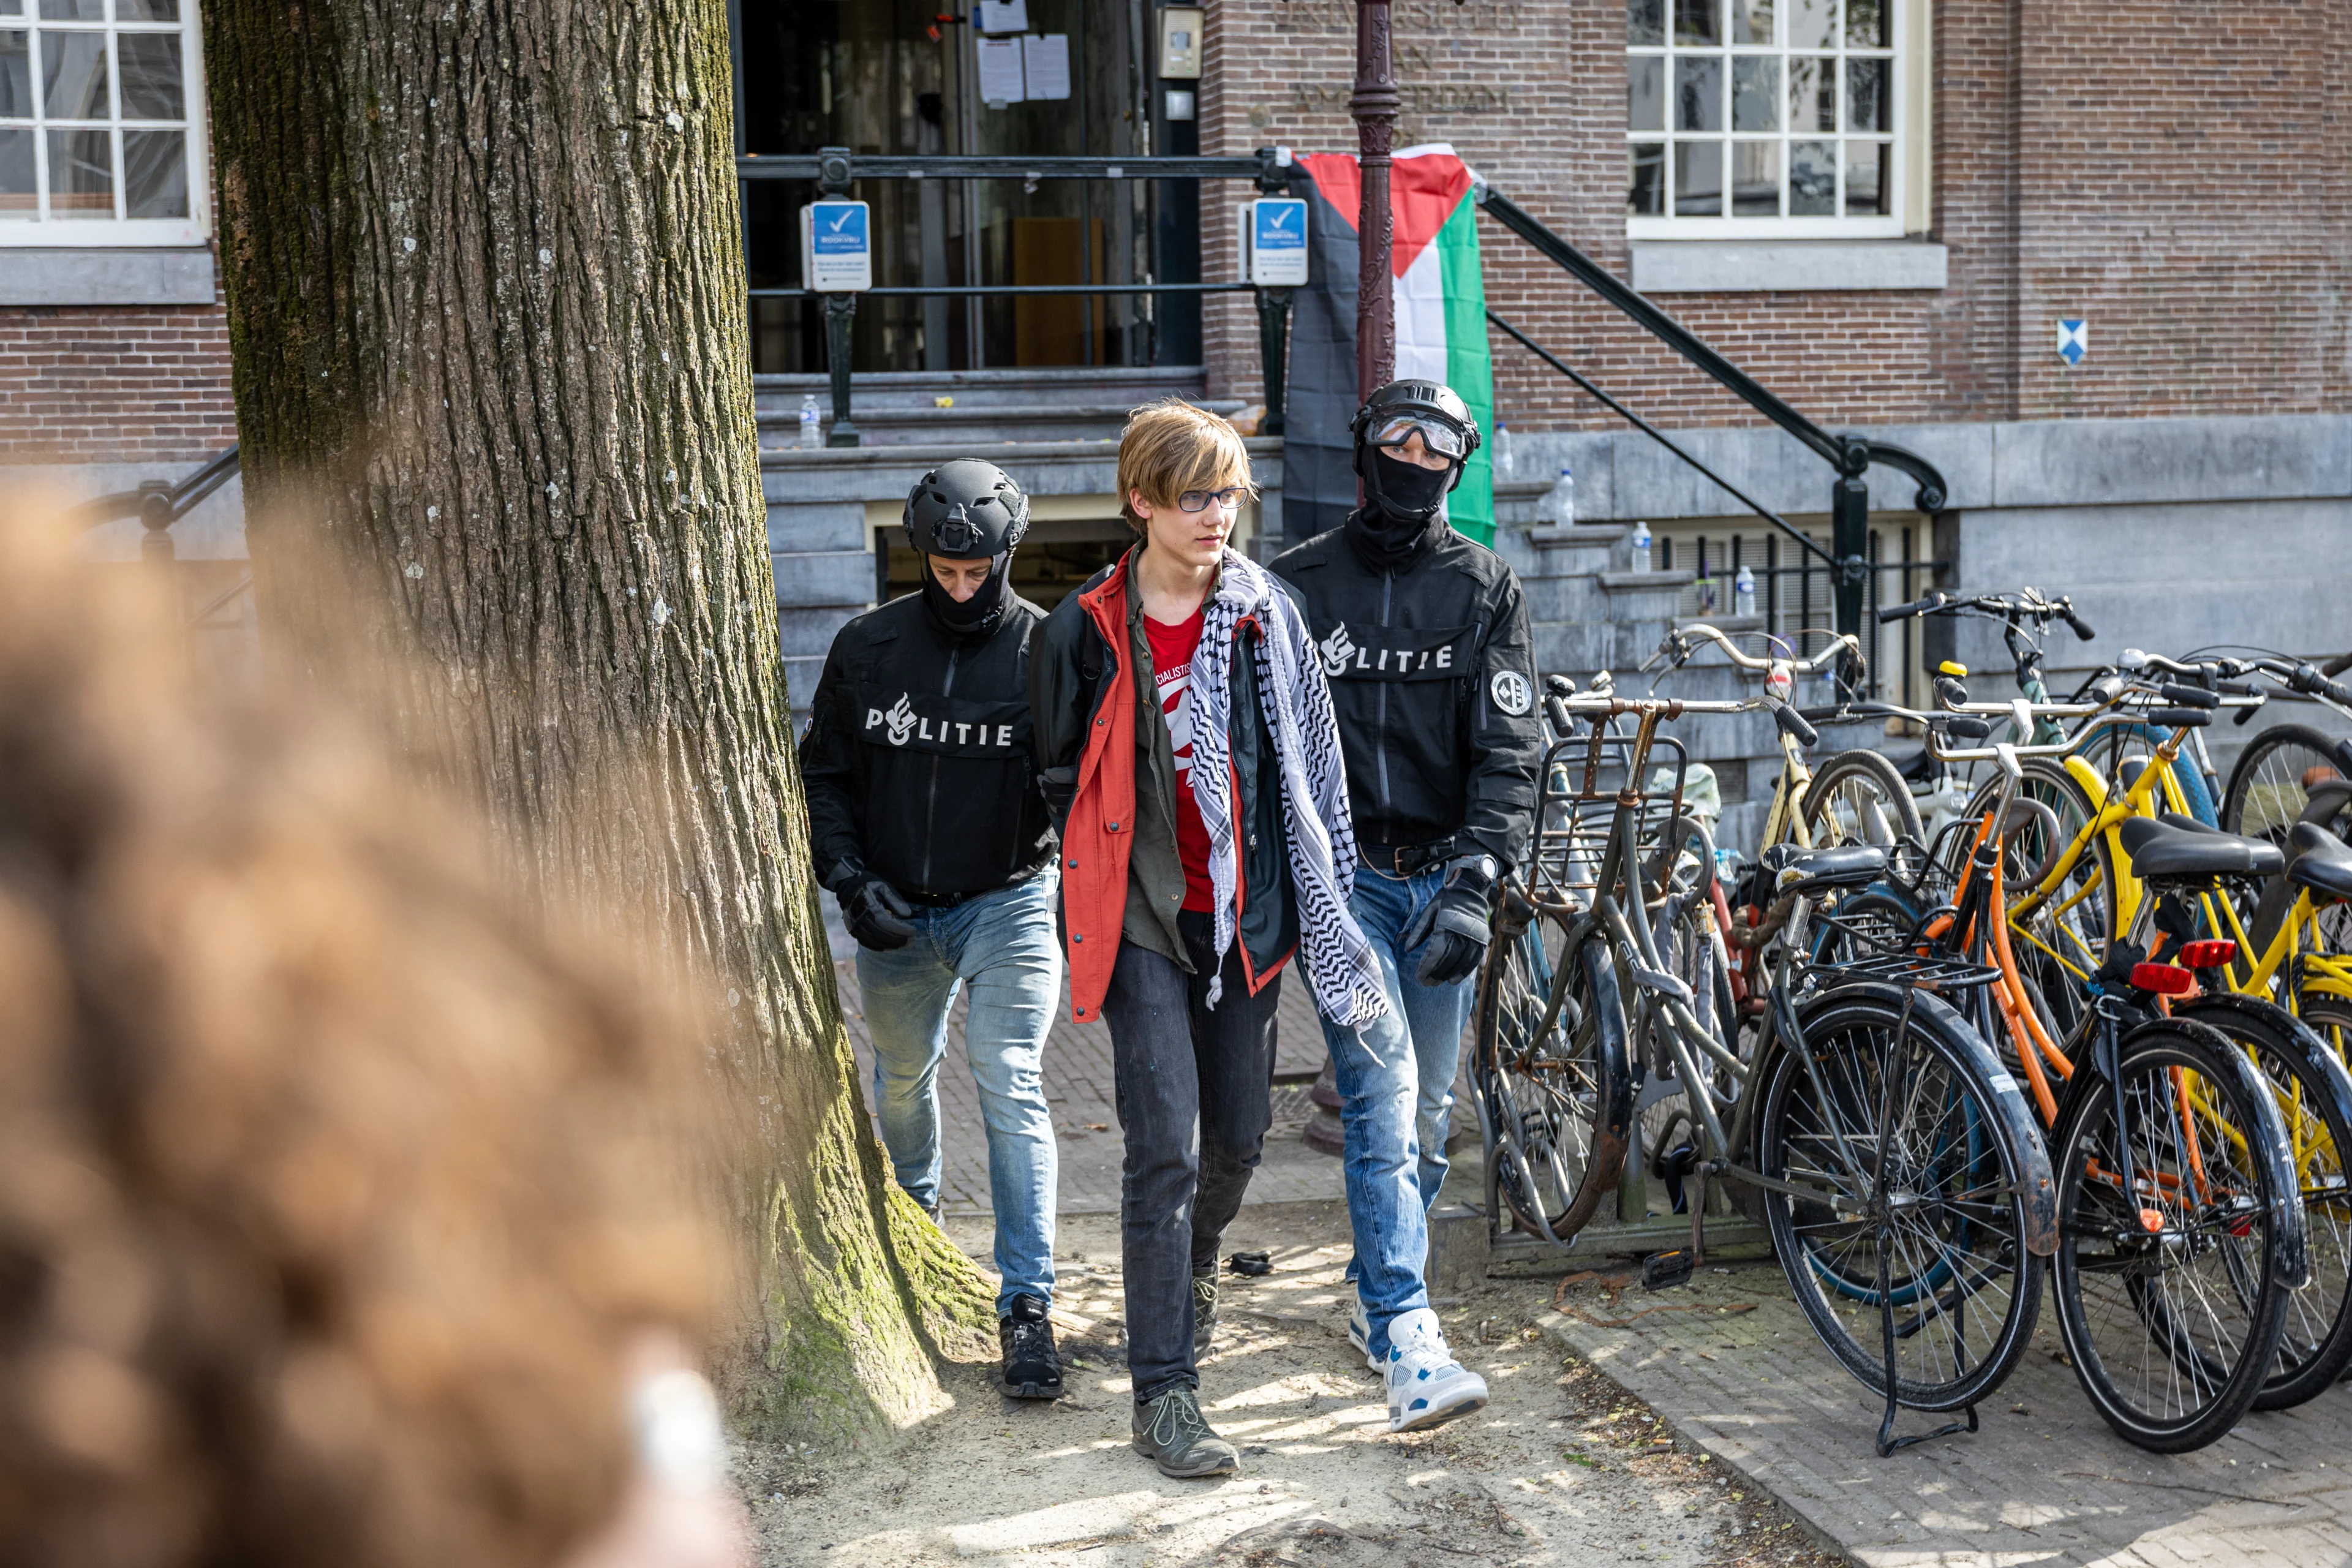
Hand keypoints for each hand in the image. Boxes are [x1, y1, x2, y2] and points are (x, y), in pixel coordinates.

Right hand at [839, 873, 917, 949]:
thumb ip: (895, 900)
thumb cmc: (868, 884)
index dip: (902, 930)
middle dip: (899, 940)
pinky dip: (881, 947)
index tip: (914, 931)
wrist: (847, 886)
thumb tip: (908, 914)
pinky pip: (867, 944)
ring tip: (905, 944)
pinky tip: (891, 946)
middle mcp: (861, 920)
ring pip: (875, 943)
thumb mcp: (883, 887)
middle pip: (883, 936)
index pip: (888, 924)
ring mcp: (856, 927)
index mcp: (869, 908)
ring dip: (892, 946)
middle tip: (912, 940)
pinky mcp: (853, 931)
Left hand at [1401, 855, 1496, 986]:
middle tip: (1426, 983)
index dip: (1426, 967)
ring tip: (1437, 982)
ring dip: (1448, 975)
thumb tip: (1408, 949)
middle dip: (1435, 974)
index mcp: (1445, 924)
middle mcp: (1461, 932)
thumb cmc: (1446, 900)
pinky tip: (1454, 980)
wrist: (1471, 888)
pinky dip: (1464, 972)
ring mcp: (1473, 937)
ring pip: (1460, 962)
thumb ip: (1419, 931)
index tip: (1418, 977)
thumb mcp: (1429, 911)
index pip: (1435, 952)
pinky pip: (1474, 960)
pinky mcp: (1481, 939)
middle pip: (1447, 960)